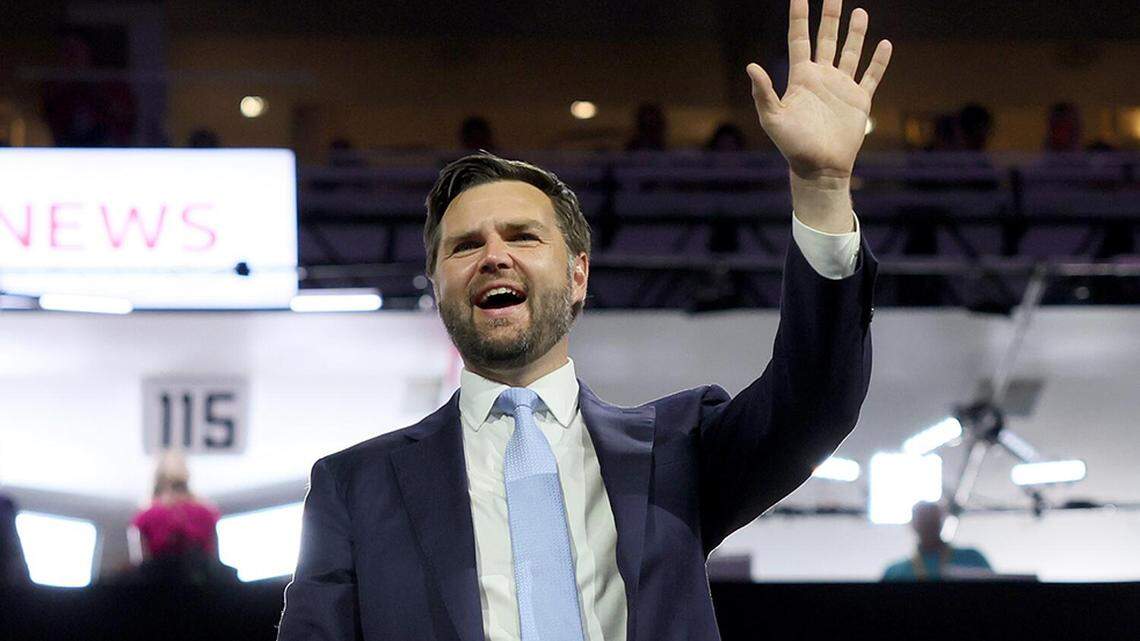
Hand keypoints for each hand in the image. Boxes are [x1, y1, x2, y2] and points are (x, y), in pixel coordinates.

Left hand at [747, 0, 891, 180]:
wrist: (819, 168)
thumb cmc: (792, 146)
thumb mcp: (773, 118)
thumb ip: (763, 92)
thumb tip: (751, 67)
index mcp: (801, 78)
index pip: (799, 39)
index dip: (799, 17)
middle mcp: (822, 77)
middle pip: (826, 38)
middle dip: (830, 16)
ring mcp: (842, 87)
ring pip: (850, 52)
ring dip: (855, 33)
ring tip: (859, 12)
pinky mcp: (859, 100)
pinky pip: (871, 76)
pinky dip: (879, 60)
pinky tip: (885, 43)